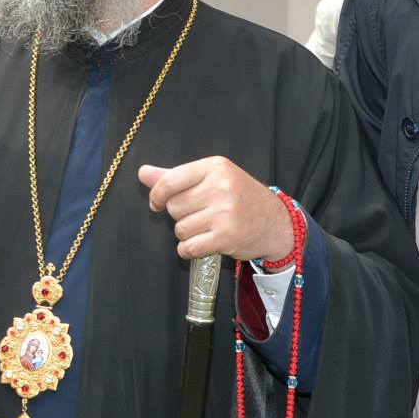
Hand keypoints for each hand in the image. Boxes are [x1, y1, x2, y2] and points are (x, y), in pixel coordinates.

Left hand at [137, 159, 294, 261]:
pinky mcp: (226, 237)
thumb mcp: (213, 178)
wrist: (276, 223)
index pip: (170, 180)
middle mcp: (221, 187)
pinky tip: (203, 244)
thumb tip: (142, 173)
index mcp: (215, 167)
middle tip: (200, 215)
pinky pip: (189, 247)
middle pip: (174, 207)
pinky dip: (190, 250)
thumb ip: (176, 177)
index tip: (157, 203)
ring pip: (180, 229)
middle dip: (180, 215)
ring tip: (207, 229)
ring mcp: (225, 213)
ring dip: (187, 234)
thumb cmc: (240, 198)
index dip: (157, 195)